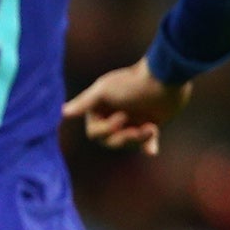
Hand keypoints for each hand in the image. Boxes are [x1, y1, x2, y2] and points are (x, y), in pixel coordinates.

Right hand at [62, 58, 190, 155]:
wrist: (165, 78)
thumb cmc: (132, 82)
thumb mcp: (104, 90)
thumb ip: (85, 102)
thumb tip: (64, 112)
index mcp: (100, 108)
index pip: (95, 132)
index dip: (106, 129)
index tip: (122, 116)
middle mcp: (114, 115)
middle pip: (109, 141)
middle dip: (123, 138)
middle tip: (137, 130)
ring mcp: (132, 121)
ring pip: (127, 143)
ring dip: (138, 138)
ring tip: (151, 128)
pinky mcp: (149, 125)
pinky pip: (146, 143)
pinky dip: (149, 145)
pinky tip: (152, 151)